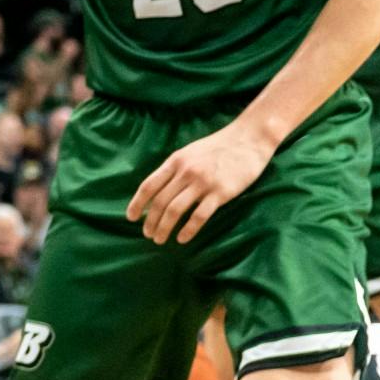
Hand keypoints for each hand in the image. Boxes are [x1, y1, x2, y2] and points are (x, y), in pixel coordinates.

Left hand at [127, 119, 275, 244]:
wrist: (248, 139)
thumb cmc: (218, 147)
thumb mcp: (190, 153)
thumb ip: (175, 169)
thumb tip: (158, 189)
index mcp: (175, 161)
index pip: (149, 185)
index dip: (137, 203)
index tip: (131, 218)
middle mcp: (185, 171)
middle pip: (160, 201)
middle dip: (151, 221)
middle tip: (148, 235)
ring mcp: (203, 182)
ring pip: (175, 210)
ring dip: (164, 228)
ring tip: (160, 240)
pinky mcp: (221, 192)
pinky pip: (199, 216)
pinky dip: (188, 230)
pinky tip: (182, 239)